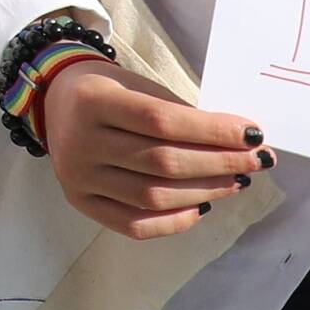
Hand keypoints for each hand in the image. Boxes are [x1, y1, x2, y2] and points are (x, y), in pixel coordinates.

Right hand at [37, 57, 267, 239]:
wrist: (53, 99)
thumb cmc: (107, 89)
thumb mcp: (137, 84)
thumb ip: (178, 112)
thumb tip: (237, 142)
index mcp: (93, 101)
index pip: (161, 121)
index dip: (212, 131)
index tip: (253, 135)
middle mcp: (80, 142)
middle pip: (162, 162)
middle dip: (219, 163)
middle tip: (256, 161)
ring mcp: (78, 177)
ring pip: (153, 197)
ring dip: (205, 191)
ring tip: (236, 181)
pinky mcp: (80, 202)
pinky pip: (134, 225)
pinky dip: (175, 221)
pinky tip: (202, 206)